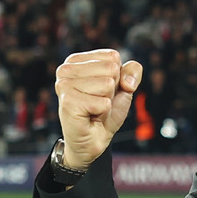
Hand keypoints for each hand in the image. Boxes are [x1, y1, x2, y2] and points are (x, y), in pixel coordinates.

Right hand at [54, 49, 143, 169]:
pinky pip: (104, 103)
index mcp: (76, 60)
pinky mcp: (69, 101)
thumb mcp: (124, 88)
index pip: (113, 57)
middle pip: (112, 69)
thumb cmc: (104, 112)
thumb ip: (132, 72)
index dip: (117, 78)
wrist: (93, 140)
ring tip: (94, 110)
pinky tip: (91, 116)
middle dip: (112, 91)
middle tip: (98, 103)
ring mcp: (64, 84)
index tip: (103, 91)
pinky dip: (104, 113)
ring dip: (107, 102)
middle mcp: (66, 69)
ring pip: (108, 85)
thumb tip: (127, 82)